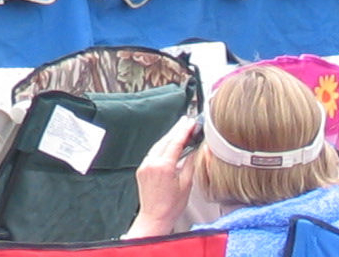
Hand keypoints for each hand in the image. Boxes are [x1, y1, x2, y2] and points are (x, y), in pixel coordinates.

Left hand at [128, 118, 198, 238]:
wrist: (155, 217)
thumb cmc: (172, 206)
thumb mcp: (186, 185)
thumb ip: (190, 164)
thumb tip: (196, 150)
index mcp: (164, 166)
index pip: (175, 143)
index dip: (184, 131)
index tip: (191, 123)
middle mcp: (152, 163)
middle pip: (166, 141)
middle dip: (176, 130)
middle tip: (186, 121)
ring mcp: (145, 165)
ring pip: (158, 145)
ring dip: (169, 137)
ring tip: (179, 129)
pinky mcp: (142, 169)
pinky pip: (152, 153)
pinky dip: (162, 147)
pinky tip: (168, 145)